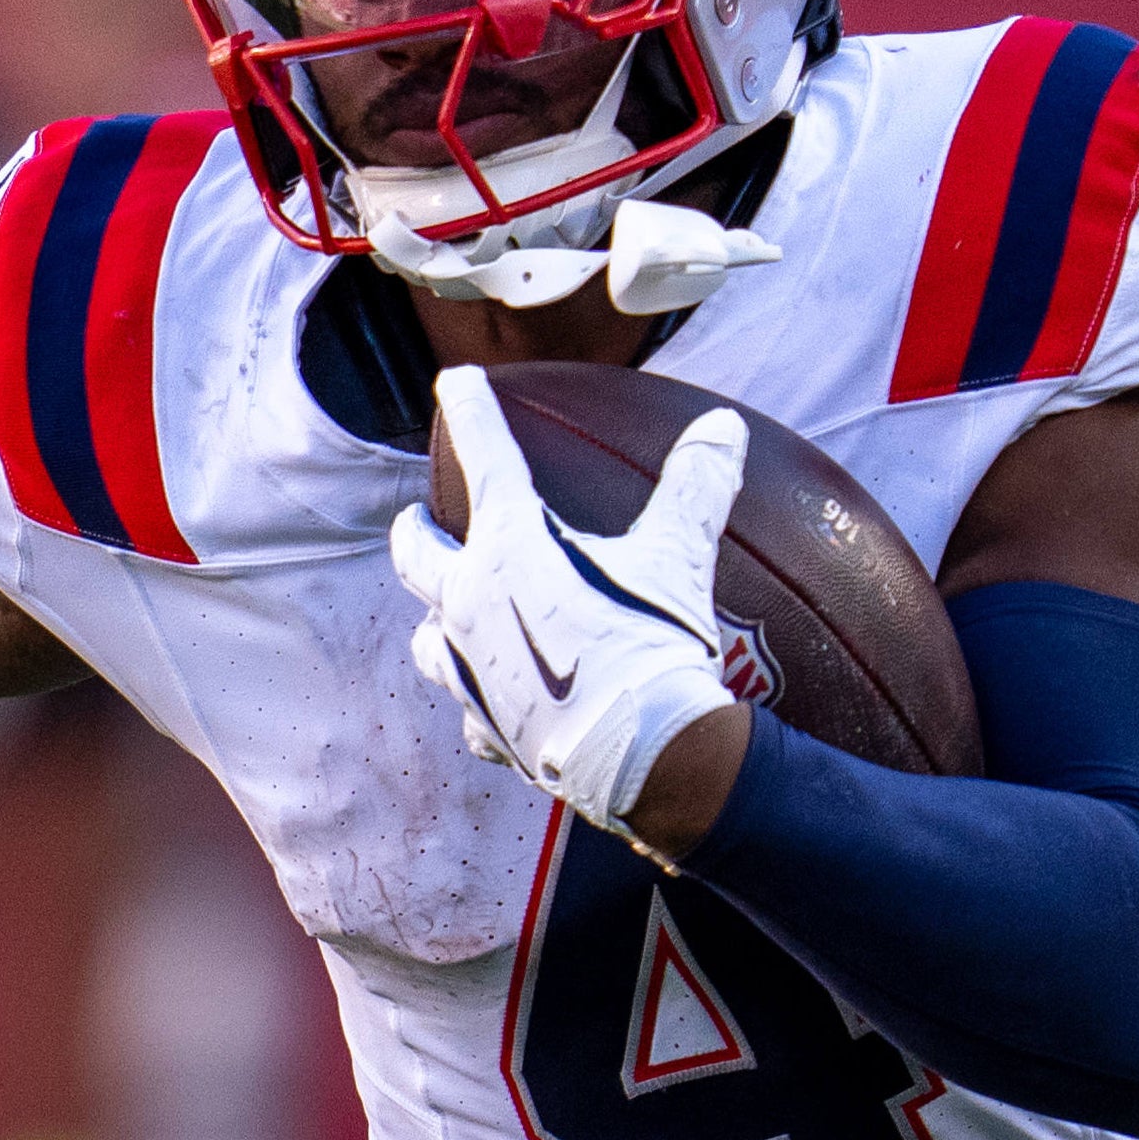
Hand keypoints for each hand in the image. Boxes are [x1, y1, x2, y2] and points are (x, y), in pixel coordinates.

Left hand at [388, 367, 746, 833]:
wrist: (642, 755)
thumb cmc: (653, 643)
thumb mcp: (679, 554)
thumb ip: (696, 485)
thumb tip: (724, 426)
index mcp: (510, 546)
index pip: (486, 458)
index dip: (471, 412)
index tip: (454, 384)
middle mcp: (471, 603)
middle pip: (417, 555)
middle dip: (415, 532)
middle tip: (416, 519)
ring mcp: (470, 670)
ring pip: (428, 638)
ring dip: (436, 619)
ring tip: (446, 614)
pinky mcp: (487, 727)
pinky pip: (471, 710)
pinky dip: (480, 700)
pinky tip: (493, 702)